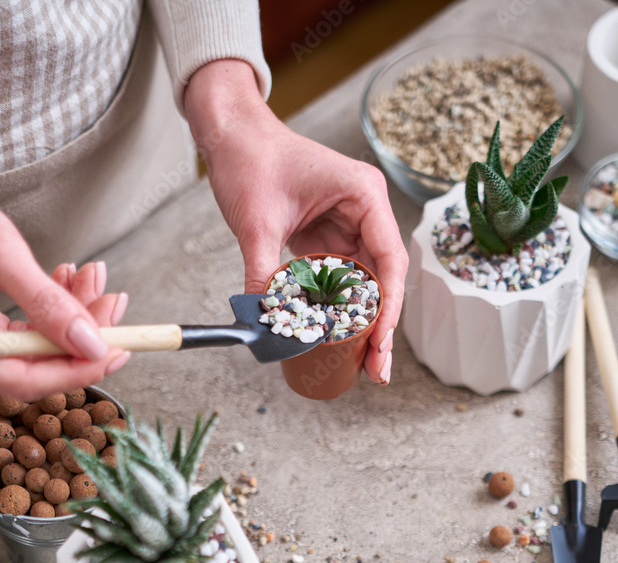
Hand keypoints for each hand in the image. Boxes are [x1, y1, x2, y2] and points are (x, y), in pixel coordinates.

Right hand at [0, 180, 130, 397]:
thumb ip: (43, 299)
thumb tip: (91, 342)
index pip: (25, 378)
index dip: (76, 369)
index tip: (117, 351)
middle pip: (35, 364)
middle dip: (82, 336)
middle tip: (115, 306)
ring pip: (34, 344)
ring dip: (72, 314)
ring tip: (95, 278)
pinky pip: (21, 326)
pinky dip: (51, 305)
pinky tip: (69, 278)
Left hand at [185, 61, 407, 384]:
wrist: (232, 134)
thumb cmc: (249, 159)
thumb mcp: (256, 222)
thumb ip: (263, 273)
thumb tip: (264, 324)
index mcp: (364, 196)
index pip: (389, 260)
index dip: (387, 307)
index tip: (380, 343)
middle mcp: (365, 212)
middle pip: (383, 279)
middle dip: (380, 327)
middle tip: (377, 371)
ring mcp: (349, 226)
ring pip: (364, 285)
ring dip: (361, 323)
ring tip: (363, 365)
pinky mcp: (329, 238)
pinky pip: (340, 281)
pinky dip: (338, 310)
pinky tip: (336, 340)